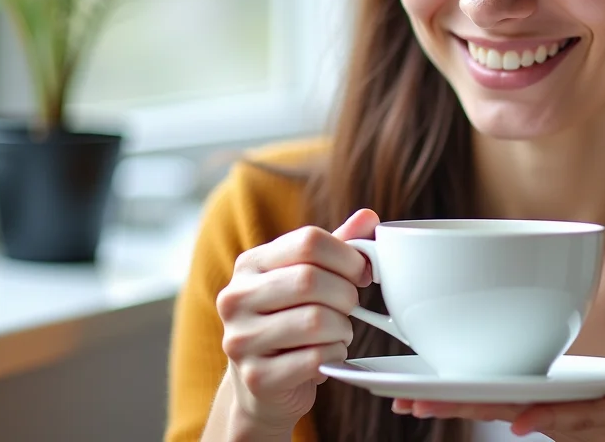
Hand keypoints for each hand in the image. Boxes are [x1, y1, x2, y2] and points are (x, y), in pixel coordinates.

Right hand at [215, 210, 378, 432]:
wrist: (264, 387)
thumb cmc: (292, 322)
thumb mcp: (310, 277)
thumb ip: (337, 246)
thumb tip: (369, 217)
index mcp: (250, 264)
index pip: (308, 241)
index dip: (346, 256)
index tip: (360, 272)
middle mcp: (235, 298)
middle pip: (311, 280)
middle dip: (346, 295)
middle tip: (351, 307)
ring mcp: (241, 340)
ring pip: (316, 321)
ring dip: (343, 328)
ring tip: (338, 332)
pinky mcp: (256, 378)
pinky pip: (316, 358)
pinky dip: (335, 355)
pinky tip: (328, 355)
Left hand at [391, 334, 604, 440]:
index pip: (572, 418)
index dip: (545, 417)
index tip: (517, 419)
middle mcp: (575, 421)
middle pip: (517, 415)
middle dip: (471, 411)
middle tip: (419, 406)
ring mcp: (558, 417)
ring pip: (503, 411)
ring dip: (459, 407)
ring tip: (409, 402)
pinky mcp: (549, 410)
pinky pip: (506, 403)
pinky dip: (471, 398)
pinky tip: (435, 392)